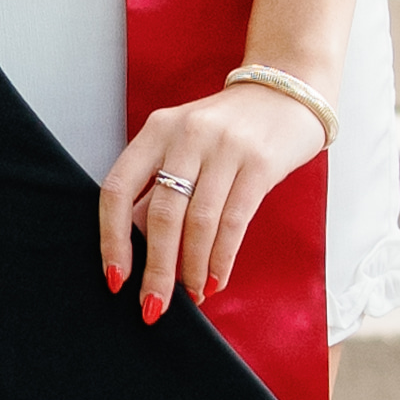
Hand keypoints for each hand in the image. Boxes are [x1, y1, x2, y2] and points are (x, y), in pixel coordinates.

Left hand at [100, 80, 320, 322]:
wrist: (286, 91)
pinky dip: (221, 258)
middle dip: (156, 270)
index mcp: (156, 130)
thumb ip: (159, 191)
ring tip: (192, 295)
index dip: (112, 239)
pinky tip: (215, 279)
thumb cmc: (226, 129)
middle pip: (162, 215)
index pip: (117, 189)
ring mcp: (225, 147)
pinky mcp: (260, 162)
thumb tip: (137, 250)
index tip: (115, 279)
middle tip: (153, 307)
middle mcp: (186, 134)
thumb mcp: (183, 147)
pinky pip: (234, 222)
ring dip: (192, 269)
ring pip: (199, 223)